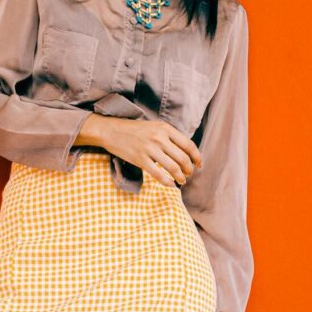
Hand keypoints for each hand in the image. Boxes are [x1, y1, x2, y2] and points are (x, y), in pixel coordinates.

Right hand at [79, 114, 201, 187]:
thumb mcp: (155, 127)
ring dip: (181, 178)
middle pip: (183, 159)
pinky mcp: (140, 159)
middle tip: (188, 174)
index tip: (199, 165)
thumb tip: (186, 153)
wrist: (112, 130)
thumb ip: (170, 137)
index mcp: (165, 129)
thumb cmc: (135, 130)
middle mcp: (159, 138)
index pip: (188, 145)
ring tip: (182, 181)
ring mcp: (149, 149)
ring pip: (173, 168)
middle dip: (189, 170)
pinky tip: (171, 184)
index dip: (197, 157)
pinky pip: (159, 175)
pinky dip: (168, 182)